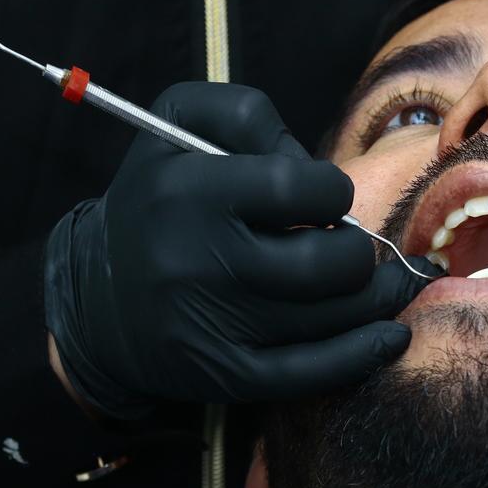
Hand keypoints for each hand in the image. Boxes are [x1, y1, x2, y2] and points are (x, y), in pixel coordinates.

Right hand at [44, 82, 433, 418]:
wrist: (97, 296)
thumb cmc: (160, 195)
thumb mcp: (180, 121)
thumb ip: (246, 113)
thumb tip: (309, 164)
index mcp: (189, 191)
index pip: (301, 189)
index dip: (331, 191)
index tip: (324, 198)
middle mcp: (197, 261)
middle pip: (328, 263)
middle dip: (356, 251)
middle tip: (347, 246)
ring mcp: (212, 325)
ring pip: (331, 315)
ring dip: (375, 296)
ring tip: (388, 281)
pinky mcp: (223, 374)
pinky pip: (311, 372)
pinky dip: (362, 353)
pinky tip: (390, 335)